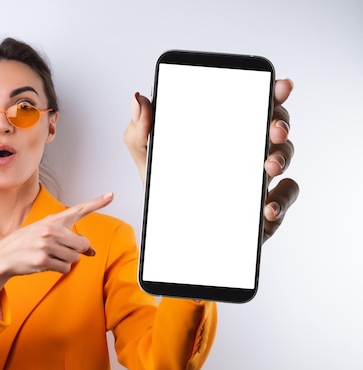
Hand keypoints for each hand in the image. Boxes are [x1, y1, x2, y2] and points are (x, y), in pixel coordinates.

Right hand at [0, 192, 113, 311]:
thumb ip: (68, 238)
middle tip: (61, 251)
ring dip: (66, 262)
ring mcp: (47, 244)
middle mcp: (51, 230)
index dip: (97, 202)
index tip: (110, 195)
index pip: (79, 209)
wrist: (3, 256)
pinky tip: (45, 264)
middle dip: (77, 252)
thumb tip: (91, 251)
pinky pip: (65, 268)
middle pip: (83, 245)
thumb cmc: (27, 244)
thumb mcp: (46, 234)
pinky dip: (59, 269)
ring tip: (50, 256)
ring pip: (75, 259)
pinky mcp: (43, 259)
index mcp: (53, 220)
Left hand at [123, 79, 298, 242]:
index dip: (271, 91)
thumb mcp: (148, 159)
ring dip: (282, 158)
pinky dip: (281, 199)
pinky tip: (267, 207)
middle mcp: (246, 150)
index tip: (280, 85)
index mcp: (223, 132)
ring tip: (268, 166)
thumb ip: (140, 132)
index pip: (251, 103)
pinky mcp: (264, 205)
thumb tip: (138, 100)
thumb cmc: (167, 189)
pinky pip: (284, 197)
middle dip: (281, 122)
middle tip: (274, 128)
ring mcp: (258, 177)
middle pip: (275, 125)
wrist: (172, 232)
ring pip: (283, 157)